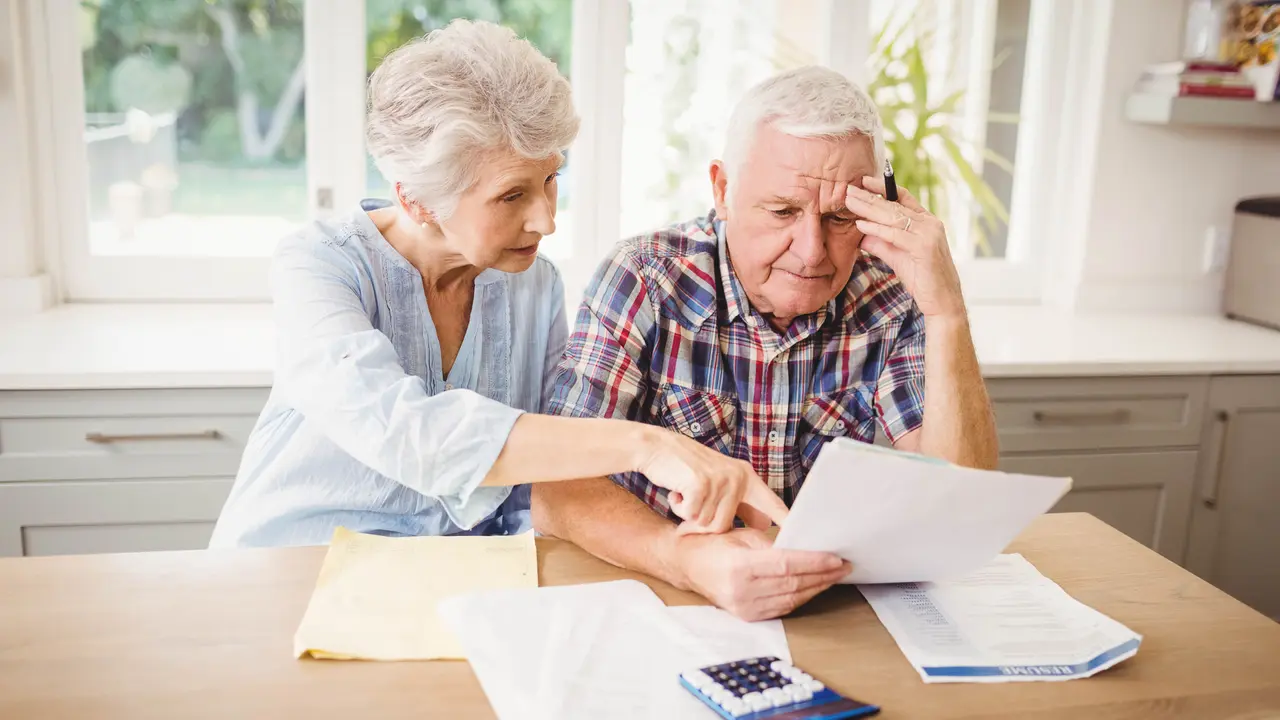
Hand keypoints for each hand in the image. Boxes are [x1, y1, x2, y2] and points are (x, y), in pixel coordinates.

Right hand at [634, 427, 788, 533]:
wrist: (656, 447)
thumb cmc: (687, 468)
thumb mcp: (721, 481)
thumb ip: (742, 503)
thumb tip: (764, 525)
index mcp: (747, 477)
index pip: (773, 504)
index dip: (787, 523)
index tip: (803, 541)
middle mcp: (737, 477)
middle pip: (726, 526)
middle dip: (704, 523)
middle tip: (693, 505)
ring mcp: (720, 479)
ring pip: (708, 524)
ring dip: (691, 515)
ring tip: (686, 494)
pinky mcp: (700, 483)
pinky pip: (692, 515)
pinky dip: (679, 508)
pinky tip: (677, 491)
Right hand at [674, 528, 850, 620]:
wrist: (687, 566)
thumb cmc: (713, 545)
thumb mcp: (742, 536)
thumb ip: (772, 545)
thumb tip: (806, 549)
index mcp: (740, 567)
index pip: (787, 565)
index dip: (815, 563)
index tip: (836, 558)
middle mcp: (742, 591)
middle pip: (793, 584)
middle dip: (822, 575)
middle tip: (843, 566)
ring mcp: (744, 607)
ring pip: (791, 599)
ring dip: (816, 588)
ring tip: (834, 576)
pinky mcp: (747, 616)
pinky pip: (782, 608)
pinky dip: (801, 598)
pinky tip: (814, 587)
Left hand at [845, 176, 965, 320]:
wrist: (942, 301)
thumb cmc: (922, 279)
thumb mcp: (897, 257)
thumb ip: (881, 244)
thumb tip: (861, 236)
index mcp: (926, 222)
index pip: (903, 197)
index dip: (883, 188)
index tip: (863, 181)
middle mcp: (930, 223)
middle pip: (894, 204)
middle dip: (869, 196)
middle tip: (848, 188)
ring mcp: (929, 233)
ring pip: (893, 216)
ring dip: (869, 208)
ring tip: (849, 201)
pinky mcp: (924, 247)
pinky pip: (895, 234)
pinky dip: (877, 228)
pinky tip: (860, 224)